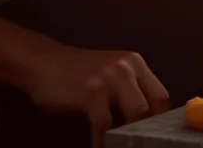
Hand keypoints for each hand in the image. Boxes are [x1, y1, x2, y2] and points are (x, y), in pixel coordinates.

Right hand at [25, 44, 169, 146]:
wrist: (42, 64)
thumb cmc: (77, 75)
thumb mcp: (110, 75)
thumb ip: (130, 91)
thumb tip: (147, 122)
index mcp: (135, 63)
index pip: (160, 97)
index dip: (159, 121)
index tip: (155, 137)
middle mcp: (126, 67)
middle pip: (152, 107)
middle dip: (147, 131)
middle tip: (140, 145)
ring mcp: (109, 78)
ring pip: (135, 115)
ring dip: (129, 137)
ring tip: (123, 146)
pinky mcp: (91, 93)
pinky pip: (105, 125)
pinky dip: (102, 141)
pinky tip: (98, 147)